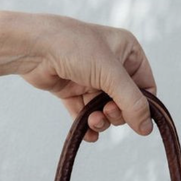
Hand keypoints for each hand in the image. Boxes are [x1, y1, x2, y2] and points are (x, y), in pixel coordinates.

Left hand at [17, 14, 156, 142]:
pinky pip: (87, 114)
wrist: (33, 47)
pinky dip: (87, 126)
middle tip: (106, 113)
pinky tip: (87, 133)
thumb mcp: (110, 74)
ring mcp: (92, 78)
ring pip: (106, 111)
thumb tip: (147, 129)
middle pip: (126, 103)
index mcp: (127, 51)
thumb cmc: (74, 48)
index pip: (146, 87)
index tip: (133, 118)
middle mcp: (112, 64)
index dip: (141, 105)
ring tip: (92, 120)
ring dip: (101, 121)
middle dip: (117, 113)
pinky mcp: (74, 91)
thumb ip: (131, 102)